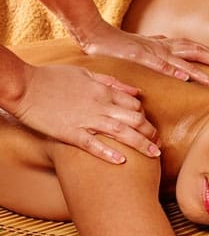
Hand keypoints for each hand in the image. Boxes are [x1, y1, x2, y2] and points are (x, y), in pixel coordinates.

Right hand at [13, 63, 159, 163]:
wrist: (23, 85)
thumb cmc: (52, 78)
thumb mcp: (86, 74)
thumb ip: (113, 82)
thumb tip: (137, 91)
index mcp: (104, 91)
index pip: (135, 105)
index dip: (147, 117)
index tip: (151, 128)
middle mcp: (100, 105)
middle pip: (135, 119)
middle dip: (150, 133)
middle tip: (158, 144)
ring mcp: (86, 119)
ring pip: (121, 132)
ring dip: (140, 144)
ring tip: (154, 154)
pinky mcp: (69, 132)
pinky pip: (92, 144)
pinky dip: (108, 153)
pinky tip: (121, 161)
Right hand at [79, 21, 208, 90]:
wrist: (95, 35)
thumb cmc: (119, 45)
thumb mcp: (145, 48)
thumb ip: (159, 51)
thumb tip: (171, 58)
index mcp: (165, 45)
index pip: (194, 47)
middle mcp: (164, 46)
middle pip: (196, 52)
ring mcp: (153, 51)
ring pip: (183, 62)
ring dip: (201, 73)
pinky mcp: (140, 57)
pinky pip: (159, 65)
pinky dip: (172, 71)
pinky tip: (184, 78)